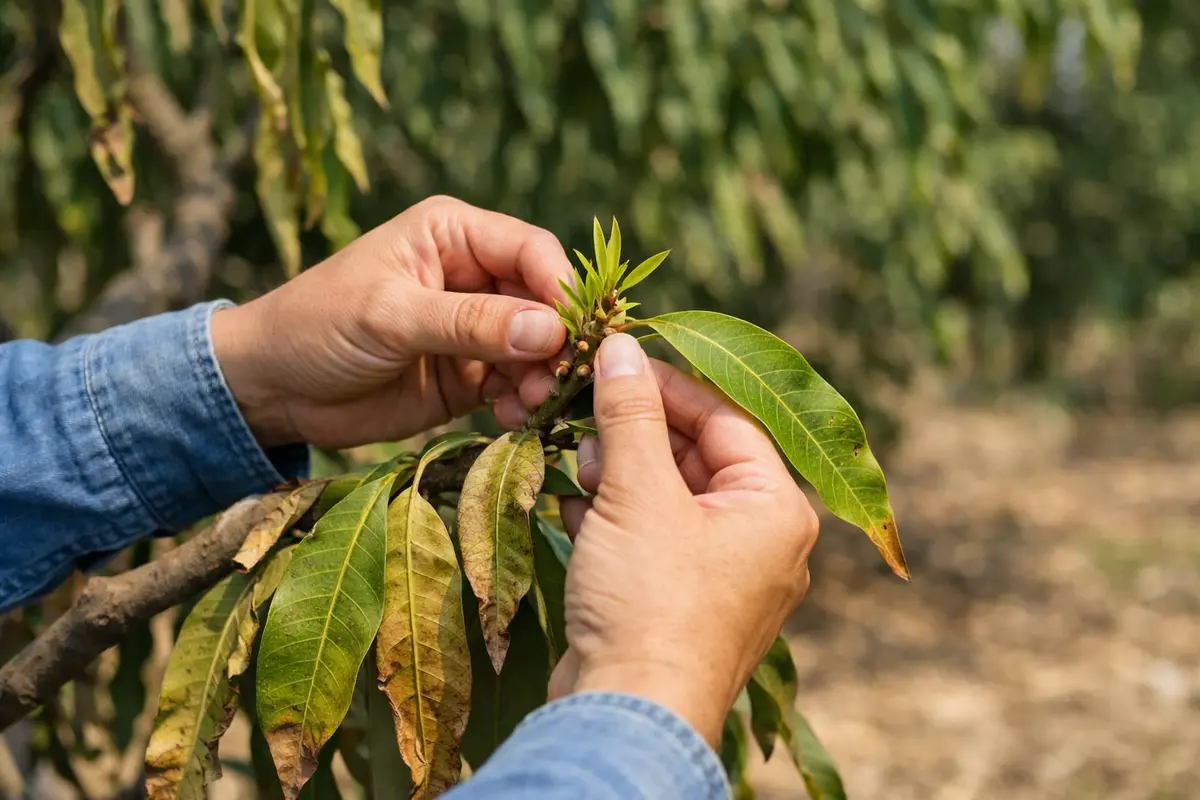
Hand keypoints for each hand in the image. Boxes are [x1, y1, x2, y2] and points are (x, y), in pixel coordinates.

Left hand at [211, 196, 571, 448]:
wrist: (271, 388)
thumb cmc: (317, 326)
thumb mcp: (392, 316)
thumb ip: (470, 323)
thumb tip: (548, 330)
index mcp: (454, 234)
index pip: (532, 250)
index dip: (560, 289)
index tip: (574, 333)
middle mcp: (474, 276)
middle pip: (545, 302)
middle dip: (557, 342)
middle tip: (559, 381)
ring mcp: (475, 329)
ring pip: (537, 348)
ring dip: (544, 378)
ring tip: (534, 405)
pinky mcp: (470, 376)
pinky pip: (516, 385)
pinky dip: (524, 403)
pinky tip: (514, 420)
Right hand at [551, 334, 818, 743]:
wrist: (627, 716)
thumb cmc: (651, 604)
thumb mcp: (638, 493)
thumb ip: (631, 416)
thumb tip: (620, 349)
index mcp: (776, 509)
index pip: (726, 418)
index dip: (668, 385)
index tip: (616, 361)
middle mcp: (762, 541)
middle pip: (697, 456)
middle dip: (637, 434)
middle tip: (586, 412)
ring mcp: (722, 577)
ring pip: (669, 497)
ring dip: (619, 474)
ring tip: (580, 464)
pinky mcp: (679, 603)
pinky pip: (651, 538)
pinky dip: (613, 517)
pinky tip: (576, 507)